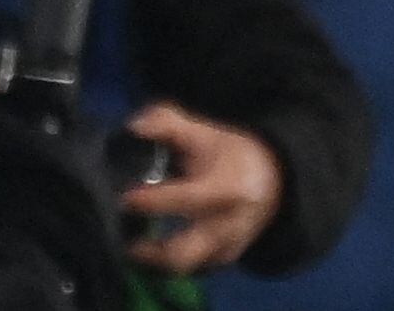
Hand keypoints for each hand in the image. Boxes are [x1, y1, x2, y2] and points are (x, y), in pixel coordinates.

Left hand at [121, 102, 281, 274]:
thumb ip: (165, 122)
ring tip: (128, 243)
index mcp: (225, 189)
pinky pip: (189, 271)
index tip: (125, 198)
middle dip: (148, 252)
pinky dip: (166, 265)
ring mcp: (225, 250)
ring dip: (152, 261)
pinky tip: (146, 249)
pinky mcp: (221, 262)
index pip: (187, 201)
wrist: (272, 183)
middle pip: (182, 255)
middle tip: (121, 235)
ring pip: (183, 270)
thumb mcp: (201, 131)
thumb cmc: (228, 154)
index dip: (153, 202)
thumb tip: (134, 127)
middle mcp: (227, 227)